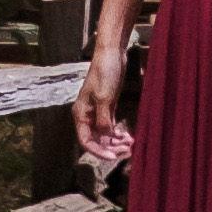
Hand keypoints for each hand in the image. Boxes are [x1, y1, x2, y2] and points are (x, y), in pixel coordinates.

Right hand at [77, 63, 125, 178]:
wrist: (112, 53)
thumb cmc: (105, 73)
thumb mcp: (104, 98)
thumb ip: (103, 121)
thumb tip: (106, 138)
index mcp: (81, 114)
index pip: (86, 141)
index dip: (98, 151)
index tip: (113, 157)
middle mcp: (87, 115)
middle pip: (96, 140)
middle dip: (111, 147)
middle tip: (127, 151)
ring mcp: (98, 111)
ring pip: (105, 134)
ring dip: (116, 142)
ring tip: (131, 144)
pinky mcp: (108, 106)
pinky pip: (111, 126)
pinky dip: (119, 133)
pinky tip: (128, 137)